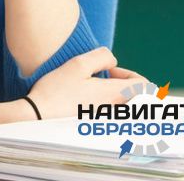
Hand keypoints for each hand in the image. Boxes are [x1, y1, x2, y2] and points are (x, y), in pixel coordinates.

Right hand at [27, 47, 147, 118]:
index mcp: (115, 93)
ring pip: (124, 107)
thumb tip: (113, 61)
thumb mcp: (78, 64)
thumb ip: (101, 57)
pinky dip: (104, 105)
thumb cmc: (56, 90)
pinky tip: (83, 101)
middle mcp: (116, 110)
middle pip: (136, 98)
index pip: (145, 86)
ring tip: (91, 89)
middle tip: (103, 79)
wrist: (38, 115)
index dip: (131, 74)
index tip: (110, 71)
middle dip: (123, 85)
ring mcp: (107, 120)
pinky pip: (111, 115)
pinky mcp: (97, 127)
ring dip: (113, 95)